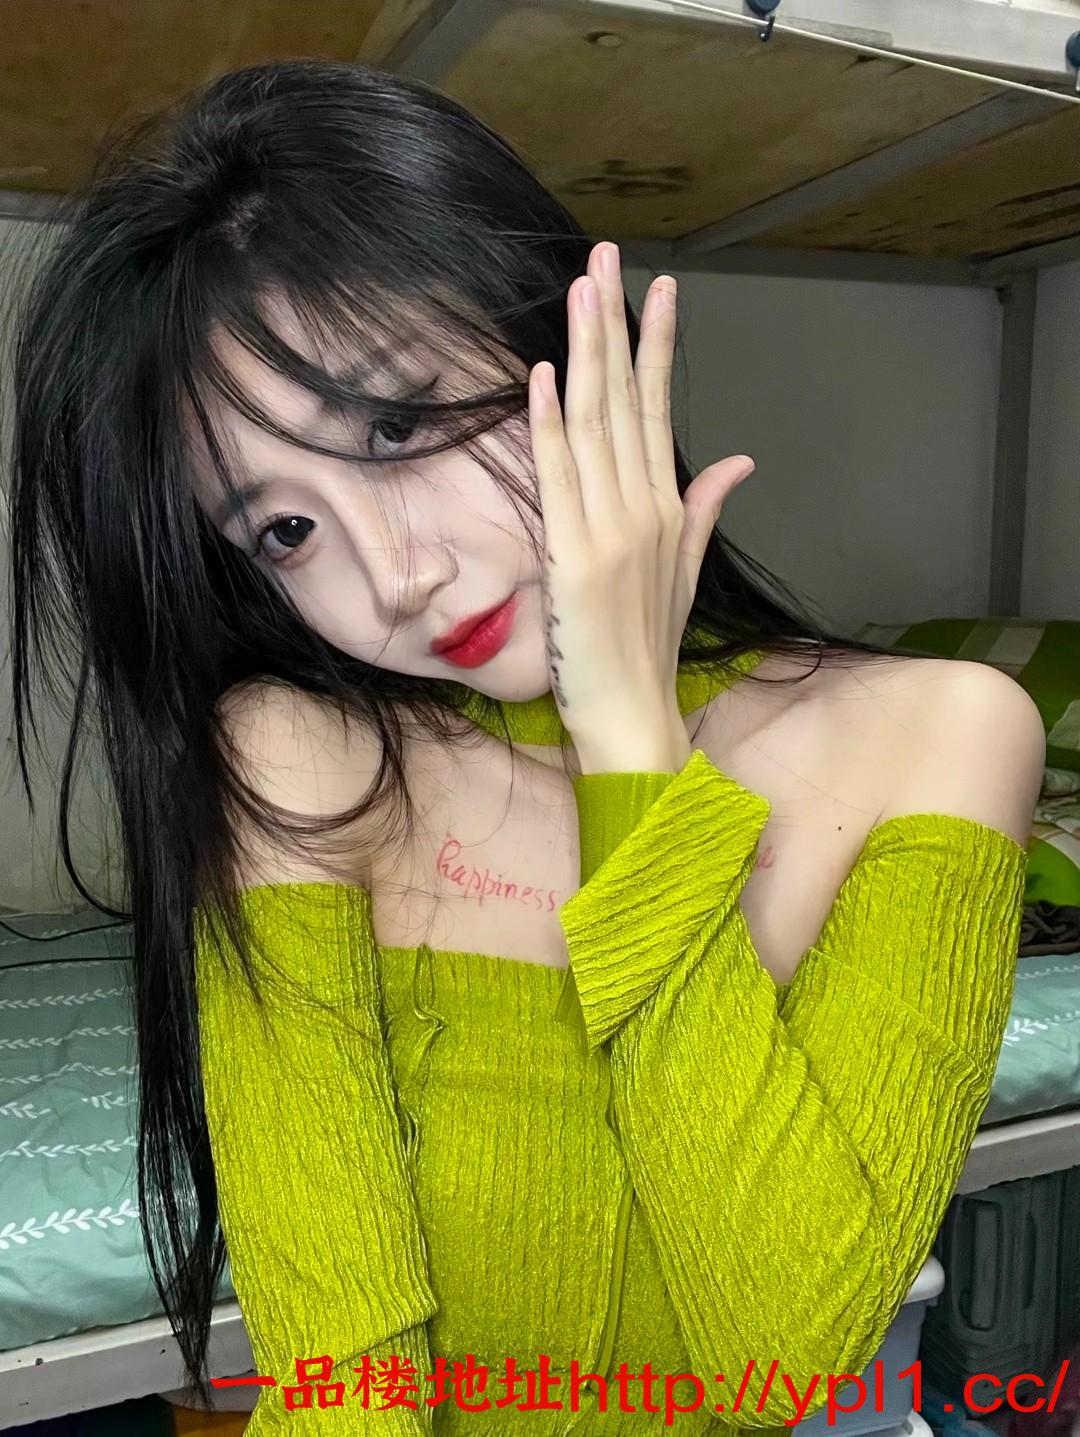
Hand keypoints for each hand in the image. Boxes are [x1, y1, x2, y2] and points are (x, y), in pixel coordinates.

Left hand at [527, 239, 754, 773]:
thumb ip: (705, 511)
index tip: (654, 289)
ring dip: (585, 355)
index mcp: (666, 509)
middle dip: (616, 326)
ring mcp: (611, 532)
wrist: (633, 716)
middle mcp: (644, 510)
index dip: (656, 347)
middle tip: (605, 255)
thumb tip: (741, 461)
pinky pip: (559, 479)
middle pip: (627, 402)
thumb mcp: (684, 574)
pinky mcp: (574, 559)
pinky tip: (544, 375)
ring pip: (595, 426)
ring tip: (581, 290)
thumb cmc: (649, 650)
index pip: (659, 411)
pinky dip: (549, 425)